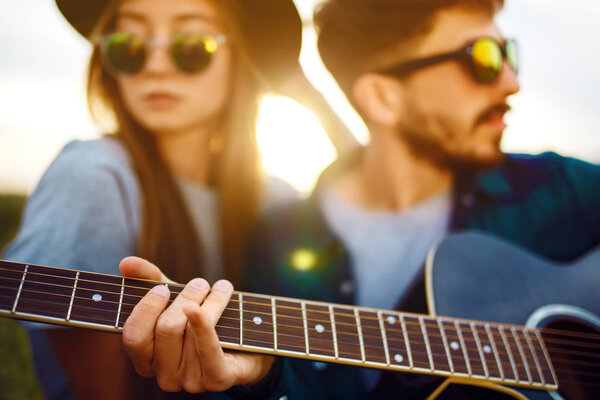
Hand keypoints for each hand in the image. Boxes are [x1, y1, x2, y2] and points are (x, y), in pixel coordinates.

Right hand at [119, 257, 273, 392]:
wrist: (250, 341)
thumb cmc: (205, 319)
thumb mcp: (176, 297)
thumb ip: (150, 280)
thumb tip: (125, 262)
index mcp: (147, 360)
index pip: (133, 336)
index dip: (146, 308)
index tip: (163, 288)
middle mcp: (165, 376)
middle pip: (166, 328)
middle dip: (186, 298)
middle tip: (201, 283)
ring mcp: (190, 382)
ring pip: (190, 331)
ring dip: (211, 302)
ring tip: (222, 289)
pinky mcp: (217, 379)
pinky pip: (207, 350)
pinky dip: (204, 325)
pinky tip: (204, 307)